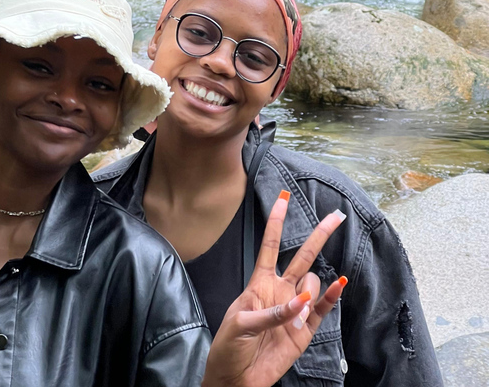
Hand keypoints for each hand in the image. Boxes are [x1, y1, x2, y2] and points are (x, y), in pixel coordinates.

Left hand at [201, 191, 347, 386]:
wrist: (237, 379)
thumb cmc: (229, 347)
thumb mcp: (239, 325)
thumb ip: (271, 312)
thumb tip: (300, 302)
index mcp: (258, 284)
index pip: (270, 246)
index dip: (277, 222)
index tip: (284, 198)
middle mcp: (280, 291)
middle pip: (302, 256)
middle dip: (318, 236)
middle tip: (336, 217)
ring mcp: (295, 309)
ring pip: (312, 284)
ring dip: (307, 294)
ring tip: (293, 317)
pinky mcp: (305, 330)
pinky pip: (323, 309)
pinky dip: (331, 297)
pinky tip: (338, 286)